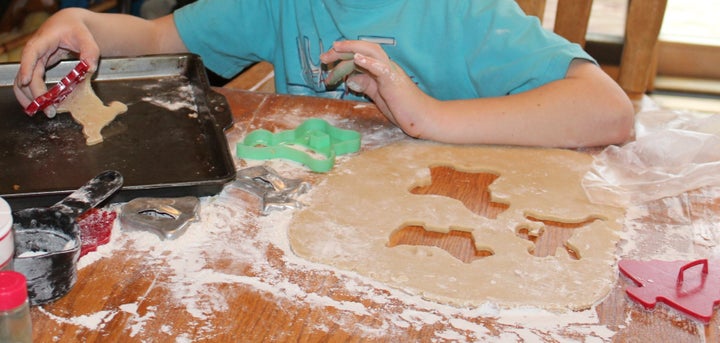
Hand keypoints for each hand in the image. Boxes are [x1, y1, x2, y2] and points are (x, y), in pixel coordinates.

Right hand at [13, 8, 99, 117]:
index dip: (27, 67)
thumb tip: (90, 68)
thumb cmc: (76, 30)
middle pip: (27, 73)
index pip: (31, 53)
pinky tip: (38, 106)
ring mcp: (34, 61)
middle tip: (49, 110)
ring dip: (28, 97)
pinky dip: (31, 94)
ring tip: (42, 112)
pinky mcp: (37, 68)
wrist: (69, 26)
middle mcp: (34, 52)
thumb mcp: (86, 38)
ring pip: (22, 81)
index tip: (26, 82)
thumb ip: (90, 51)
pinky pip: (29, 83)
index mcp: (44, 41)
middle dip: (35, 93)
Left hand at [320, 40, 437, 138]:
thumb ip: (365, 85)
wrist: (422, 117)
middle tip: (323, 58)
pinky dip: (369, 61)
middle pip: (362, 50)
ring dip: (352, 49)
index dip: (341, 59)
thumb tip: (350, 80)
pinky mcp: (393, 81)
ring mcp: (390, 72)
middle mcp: (385, 66)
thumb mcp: (378, 95)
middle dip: (341, 51)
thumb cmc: (402, 108)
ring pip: (372, 51)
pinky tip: (358, 58)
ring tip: (336, 48)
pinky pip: (381, 67)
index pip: (358, 58)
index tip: (326, 66)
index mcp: (380, 70)